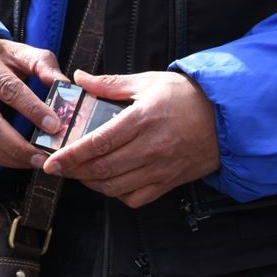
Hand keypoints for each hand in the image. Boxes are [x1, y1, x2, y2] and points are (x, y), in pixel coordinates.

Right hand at [0, 36, 66, 170]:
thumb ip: (41, 63)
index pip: (8, 88)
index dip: (32, 108)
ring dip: (9, 157)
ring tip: (34, 162)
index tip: (54, 125)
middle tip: (45, 156)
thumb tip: (65, 85)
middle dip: (18, 144)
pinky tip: (16, 160)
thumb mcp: (13, 50)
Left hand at [42, 69, 219, 208]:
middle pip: (102, 168)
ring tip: (78, 173)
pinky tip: (108, 183)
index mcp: (142, 120)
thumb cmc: (186, 96)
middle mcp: (150, 148)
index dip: (71, 155)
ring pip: (116, 187)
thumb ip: (110, 84)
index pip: (98, 143)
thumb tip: (80, 78)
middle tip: (57, 168)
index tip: (51, 162)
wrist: (225, 116)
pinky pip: (136, 198)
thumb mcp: (147, 82)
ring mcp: (160, 168)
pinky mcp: (169, 182)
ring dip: (91, 183)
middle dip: (74, 171)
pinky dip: (117, 194)